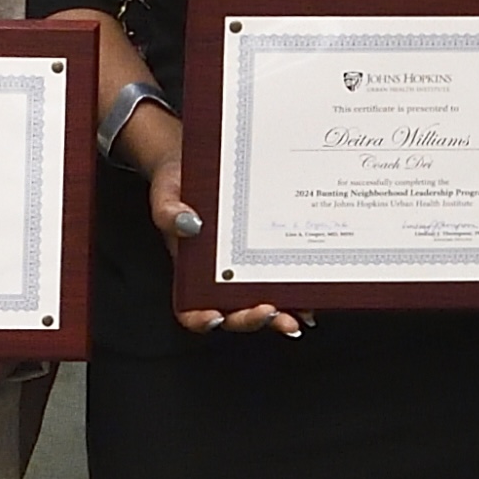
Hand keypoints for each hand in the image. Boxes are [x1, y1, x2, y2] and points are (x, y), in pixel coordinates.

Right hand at [125, 103, 302, 337]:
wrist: (201, 159)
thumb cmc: (178, 182)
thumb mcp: (166, 191)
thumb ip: (168, 211)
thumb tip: (189, 224)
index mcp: (190, 271)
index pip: (190, 309)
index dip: (200, 319)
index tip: (215, 316)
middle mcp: (219, 277)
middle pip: (233, 313)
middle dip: (252, 319)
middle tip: (271, 313)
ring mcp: (245, 268)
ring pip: (262, 303)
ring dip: (282, 314)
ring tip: (298, 314)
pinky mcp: (266, 254)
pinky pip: (281, 277)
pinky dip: (297, 289)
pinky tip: (313, 288)